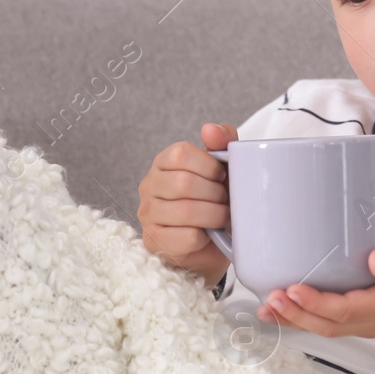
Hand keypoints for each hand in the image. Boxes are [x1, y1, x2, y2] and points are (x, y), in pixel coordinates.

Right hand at [137, 122, 236, 285]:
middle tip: (226, 201)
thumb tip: (210, 129)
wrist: (215, 244)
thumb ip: (222, 141)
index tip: (222, 176)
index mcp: (163, 163)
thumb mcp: (224, 167)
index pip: (180, 154)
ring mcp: (148, 215)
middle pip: (184, 183)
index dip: (209, 166)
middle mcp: (148, 186)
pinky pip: (187, 237)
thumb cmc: (217, 200)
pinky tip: (209, 235)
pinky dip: (207, 236)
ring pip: (186, 211)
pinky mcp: (154, 242)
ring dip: (215, 215)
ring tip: (222, 217)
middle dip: (215, 194)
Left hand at [257, 236, 374, 338]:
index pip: (346, 310)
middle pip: (327, 325)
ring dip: (293, 319)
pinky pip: (325, 323)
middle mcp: (371, 322)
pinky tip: (279, 309)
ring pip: (323, 328)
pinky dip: (300, 318)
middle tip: (270, 297)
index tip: (293, 289)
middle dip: (296, 314)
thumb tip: (374, 261)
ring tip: (265, 306)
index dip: (317, 303)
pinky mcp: (357, 319)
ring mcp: (363, 324)